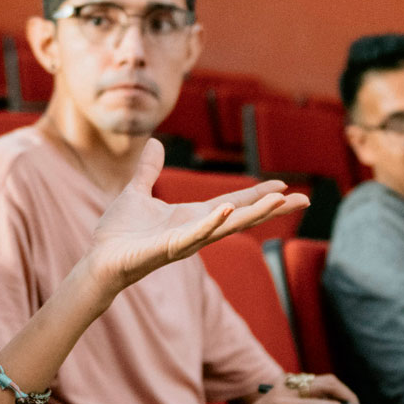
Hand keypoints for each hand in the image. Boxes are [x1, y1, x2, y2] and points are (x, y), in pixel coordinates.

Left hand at [81, 139, 308, 291]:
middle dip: (272, 209)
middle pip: (242, 217)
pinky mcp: (169, 249)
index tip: (285, 186)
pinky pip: (194, 235)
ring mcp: (186, 241)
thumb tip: (155, 143)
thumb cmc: (118, 234)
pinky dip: (212, 224)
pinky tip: (228, 210)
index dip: (258, 195)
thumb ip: (148, 170)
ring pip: (227, 227)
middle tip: (304, 201)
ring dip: (254, 215)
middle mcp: (196, 230)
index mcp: (192, 216)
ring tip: (280, 202)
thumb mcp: (136, 192)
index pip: (234, 203)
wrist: (99, 260)